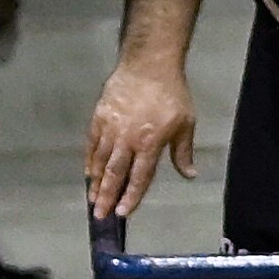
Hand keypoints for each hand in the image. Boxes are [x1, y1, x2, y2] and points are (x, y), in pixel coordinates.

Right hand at [89, 54, 201, 222]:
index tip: (123, 213)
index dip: (131, 197)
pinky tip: (89, 173)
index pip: (139, 177)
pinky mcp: (100, 117)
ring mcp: (111, 128)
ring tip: (93, 199)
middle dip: (107, 196)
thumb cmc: (170, 93)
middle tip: (100, 215)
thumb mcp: (185, 124)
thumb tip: (189, 174)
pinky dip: (90, 160)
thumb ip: (183, 152)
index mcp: (150, 143)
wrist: (148, 64)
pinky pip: (92, 144)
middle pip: (115, 174)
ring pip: (101, 161)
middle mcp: (128, 139)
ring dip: (96, 182)